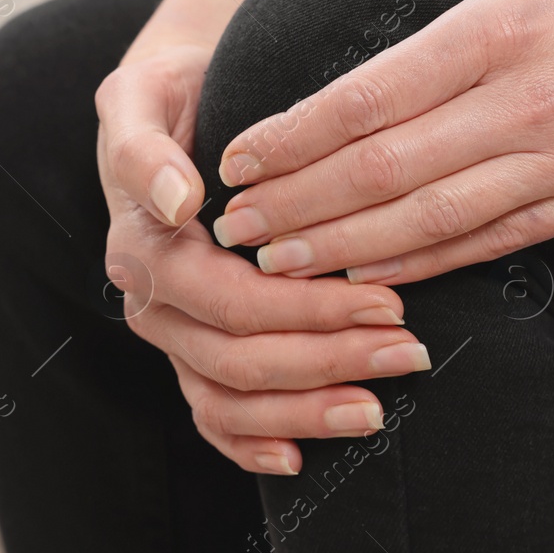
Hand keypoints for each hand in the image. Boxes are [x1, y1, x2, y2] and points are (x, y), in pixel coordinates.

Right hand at [95, 44, 431, 474]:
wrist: (176, 102)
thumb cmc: (173, 94)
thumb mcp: (144, 95)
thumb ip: (145, 150)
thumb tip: (178, 201)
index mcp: (143, 243)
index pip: (232, 299)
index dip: (309, 310)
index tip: (388, 301)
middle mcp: (152, 299)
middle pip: (239, 357)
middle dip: (329, 361)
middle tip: (410, 351)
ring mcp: (169, 332)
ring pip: (229, 399)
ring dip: (305, 411)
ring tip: (379, 408)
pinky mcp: (189, 349)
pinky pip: (212, 415)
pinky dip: (252, 443)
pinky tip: (301, 458)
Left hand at [209, 0, 553, 284]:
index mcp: (505, 25)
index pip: (370, 97)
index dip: (293, 135)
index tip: (236, 154)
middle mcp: (532, 103)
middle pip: (385, 172)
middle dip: (298, 207)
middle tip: (234, 228)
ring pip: (434, 223)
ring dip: (348, 250)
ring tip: (279, 264)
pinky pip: (497, 243)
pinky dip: (429, 265)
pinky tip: (374, 274)